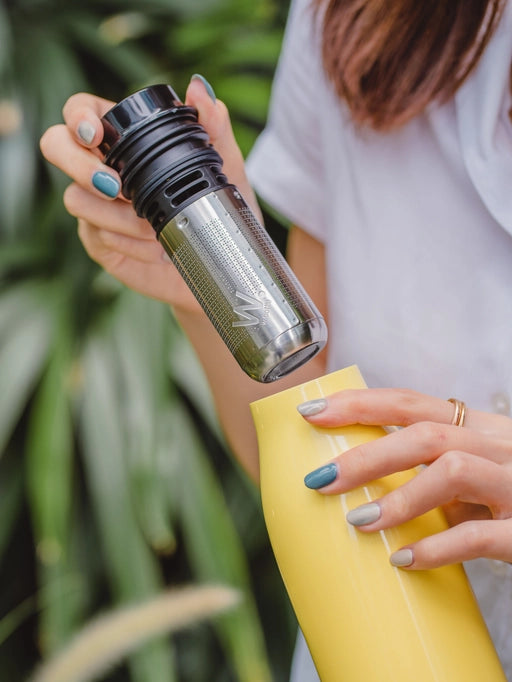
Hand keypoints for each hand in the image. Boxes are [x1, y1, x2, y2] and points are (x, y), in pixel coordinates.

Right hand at [39, 76, 258, 307]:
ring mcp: (96, 206)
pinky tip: (156, 248)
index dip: (78, 116)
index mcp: (125, 140)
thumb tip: (200, 90)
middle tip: (116, 187)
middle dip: (80, 165)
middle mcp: (101, 168)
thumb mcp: (224, 169)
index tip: (95, 133)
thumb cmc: (217, 210)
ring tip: (154, 228)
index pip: (82, 112)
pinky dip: (128, 242)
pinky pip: (98, 235)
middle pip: (56, 146)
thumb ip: (215, 128)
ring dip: (117, 215)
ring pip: (77, 198)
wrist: (218, 263)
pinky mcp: (100, 242)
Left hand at [298, 388, 511, 568]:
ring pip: (451, 470)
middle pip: (424, 433)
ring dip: (398, 497)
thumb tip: (363, 488)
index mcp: (479, 428)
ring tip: (357, 521)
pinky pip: (480, 534)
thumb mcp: (477, 473)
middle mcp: (499, 446)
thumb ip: (433, 473)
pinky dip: (436, 547)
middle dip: (366, 453)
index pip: (411, 403)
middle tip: (319, 479)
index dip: (359, 403)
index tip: (311, 410)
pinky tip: (403, 560)